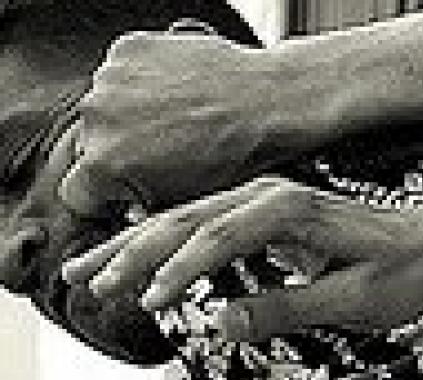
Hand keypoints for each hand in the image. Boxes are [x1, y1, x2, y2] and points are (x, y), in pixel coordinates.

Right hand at [59, 32, 318, 218]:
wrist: (273, 103)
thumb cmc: (241, 155)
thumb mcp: (185, 203)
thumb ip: (144, 210)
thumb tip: (130, 215)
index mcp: (105, 165)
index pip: (77, 193)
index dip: (103, 198)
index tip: (123, 194)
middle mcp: (98, 119)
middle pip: (93, 146)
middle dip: (122, 153)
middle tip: (164, 154)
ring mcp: (111, 80)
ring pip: (107, 107)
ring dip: (132, 115)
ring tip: (180, 121)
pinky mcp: (129, 50)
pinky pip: (125, 71)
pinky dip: (145, 81)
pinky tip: (180, 94)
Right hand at [62, 177, 422, 339]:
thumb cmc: (408, 273)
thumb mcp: (355, 302)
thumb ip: (288, 309)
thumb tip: (222, 322)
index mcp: (293, 212)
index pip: (219, 237)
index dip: (179, 270)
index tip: (148, 301)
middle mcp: (273, 197)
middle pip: (187, 221)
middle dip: (135, 253)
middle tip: (93, 285)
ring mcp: (266, 201)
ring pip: (186, 219)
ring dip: (136, 245)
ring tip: (90, 272)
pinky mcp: (265, 215)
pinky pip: (202, 225)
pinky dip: (163, 242)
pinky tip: (132, 260)